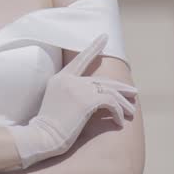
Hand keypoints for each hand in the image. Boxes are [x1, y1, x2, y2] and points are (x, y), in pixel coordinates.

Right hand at [6, 33, 137, 168]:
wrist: (40, 137)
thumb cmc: (47, 127)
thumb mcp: (56, 103)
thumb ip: (72, 95)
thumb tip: (93, 99)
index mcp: (60, 78)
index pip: (80, 59)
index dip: (94, 47)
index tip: (105, 37)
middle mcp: (70, 80)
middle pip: (102, 80)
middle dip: (120, 87)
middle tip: (133, 92)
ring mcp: (78, 89)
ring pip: (110, 91)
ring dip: (123, 103)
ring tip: (131, 112)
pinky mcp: (86, 101)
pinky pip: (111, 103)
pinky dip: (118, 112)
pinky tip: (119, 122)